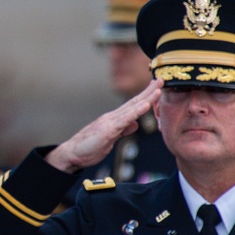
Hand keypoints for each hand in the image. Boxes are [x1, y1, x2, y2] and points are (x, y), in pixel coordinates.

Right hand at [45, 80, 160, 172]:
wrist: (72, 153)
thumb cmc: (89, 148)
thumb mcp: (111, 139)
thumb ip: (123, 130)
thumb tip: (135, 125)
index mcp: (115, 119)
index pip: (133, 106)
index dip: (146, 96)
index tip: (157, 88)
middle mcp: (113, 117)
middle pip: (134, 102)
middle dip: (149, 91)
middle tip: (162, 80)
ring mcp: (110, 122)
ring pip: (132, 107)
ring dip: (146, 97)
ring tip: (158, 89)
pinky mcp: (108, 130)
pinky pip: (125, 119)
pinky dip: (136, 111)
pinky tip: (146, 105)